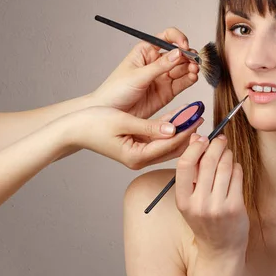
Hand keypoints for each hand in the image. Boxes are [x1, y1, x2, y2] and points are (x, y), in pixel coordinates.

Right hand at [68, 105, 201, 168]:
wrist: (72, 129)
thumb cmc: (92, 124)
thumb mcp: (122, 122)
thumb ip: (149, 127)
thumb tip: (173, 129)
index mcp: (136, 157)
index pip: (169, 145)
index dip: (186, 131)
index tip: (199, 119)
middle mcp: (140, 160)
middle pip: (172, 148)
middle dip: (189, 134)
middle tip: (203, 118)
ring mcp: (139, 155)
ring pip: (168, 144)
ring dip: (182, 131)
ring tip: (196, 116)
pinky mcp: (138, 148)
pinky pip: (159, 139)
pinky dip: (170, 129)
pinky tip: (182, 118)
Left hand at [90, 27, 198, 118]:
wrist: (112, 114)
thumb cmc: (115, 91)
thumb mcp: (137, 76)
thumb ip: (160, 66)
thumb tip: (178, 53)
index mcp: (146, 52)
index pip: (167, 38)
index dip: (178, 39)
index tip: (184, 46)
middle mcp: (157, 62)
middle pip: (179, 54)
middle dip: (189, 55)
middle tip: (194, 61)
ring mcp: (163, 77)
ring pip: (183, 68)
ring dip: (191, 67)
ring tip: (194, 70)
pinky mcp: (168, 91)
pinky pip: (183, 82)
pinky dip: (190, 79)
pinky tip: (193, 77)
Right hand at [175, 134, 248, 258]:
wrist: (220, 249)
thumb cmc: (205, 219)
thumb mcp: (191, 198)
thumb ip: (192, 169)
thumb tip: (195, 138)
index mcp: (182, 201)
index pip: (184, 165)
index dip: (195, 148)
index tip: (202, 139)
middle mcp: (198, 204)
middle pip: (207, 162)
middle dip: (216, 145)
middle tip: (220, 139)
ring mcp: (217, 206)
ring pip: (225, 167)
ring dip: (228, 154)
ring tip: (227, 153)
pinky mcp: (235, 207)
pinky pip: (237, 176)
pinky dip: (236, 167)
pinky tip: (234, 168)